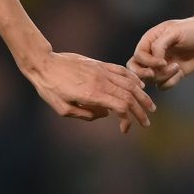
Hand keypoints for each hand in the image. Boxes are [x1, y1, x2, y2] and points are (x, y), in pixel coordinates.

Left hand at [25, 52, 156, 132]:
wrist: (44, 63)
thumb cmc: (50, 88)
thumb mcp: (63, 109)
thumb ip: (86, 115)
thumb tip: (105, 114)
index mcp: (91, 94)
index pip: (120, 107)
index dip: (128, 120)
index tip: (125, 130)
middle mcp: (100, 82)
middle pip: (129, 96)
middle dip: (140, 111)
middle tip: (146, 123)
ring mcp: (102, 71)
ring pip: (129, 83)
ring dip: (142, 96)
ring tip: (149, 107)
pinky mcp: (100, 64)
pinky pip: (122, 71)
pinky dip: (133, 79)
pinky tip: (140, 86)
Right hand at [130, 13, 193, 89]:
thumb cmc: (192, 29)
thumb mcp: (174, 31)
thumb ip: (159, 45)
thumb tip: (154, 63)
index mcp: (149, 41)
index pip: (137, 56)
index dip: (147, 62)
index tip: (163, 62)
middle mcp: (152, 54)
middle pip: (135, 69)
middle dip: (143, 74)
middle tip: (155, 74)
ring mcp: (161, 66)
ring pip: (150, 80)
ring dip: (163, 76)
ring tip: (177, 67)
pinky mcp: (171, 74)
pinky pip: (163, 86)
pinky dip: (170, 82)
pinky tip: (180, 72)